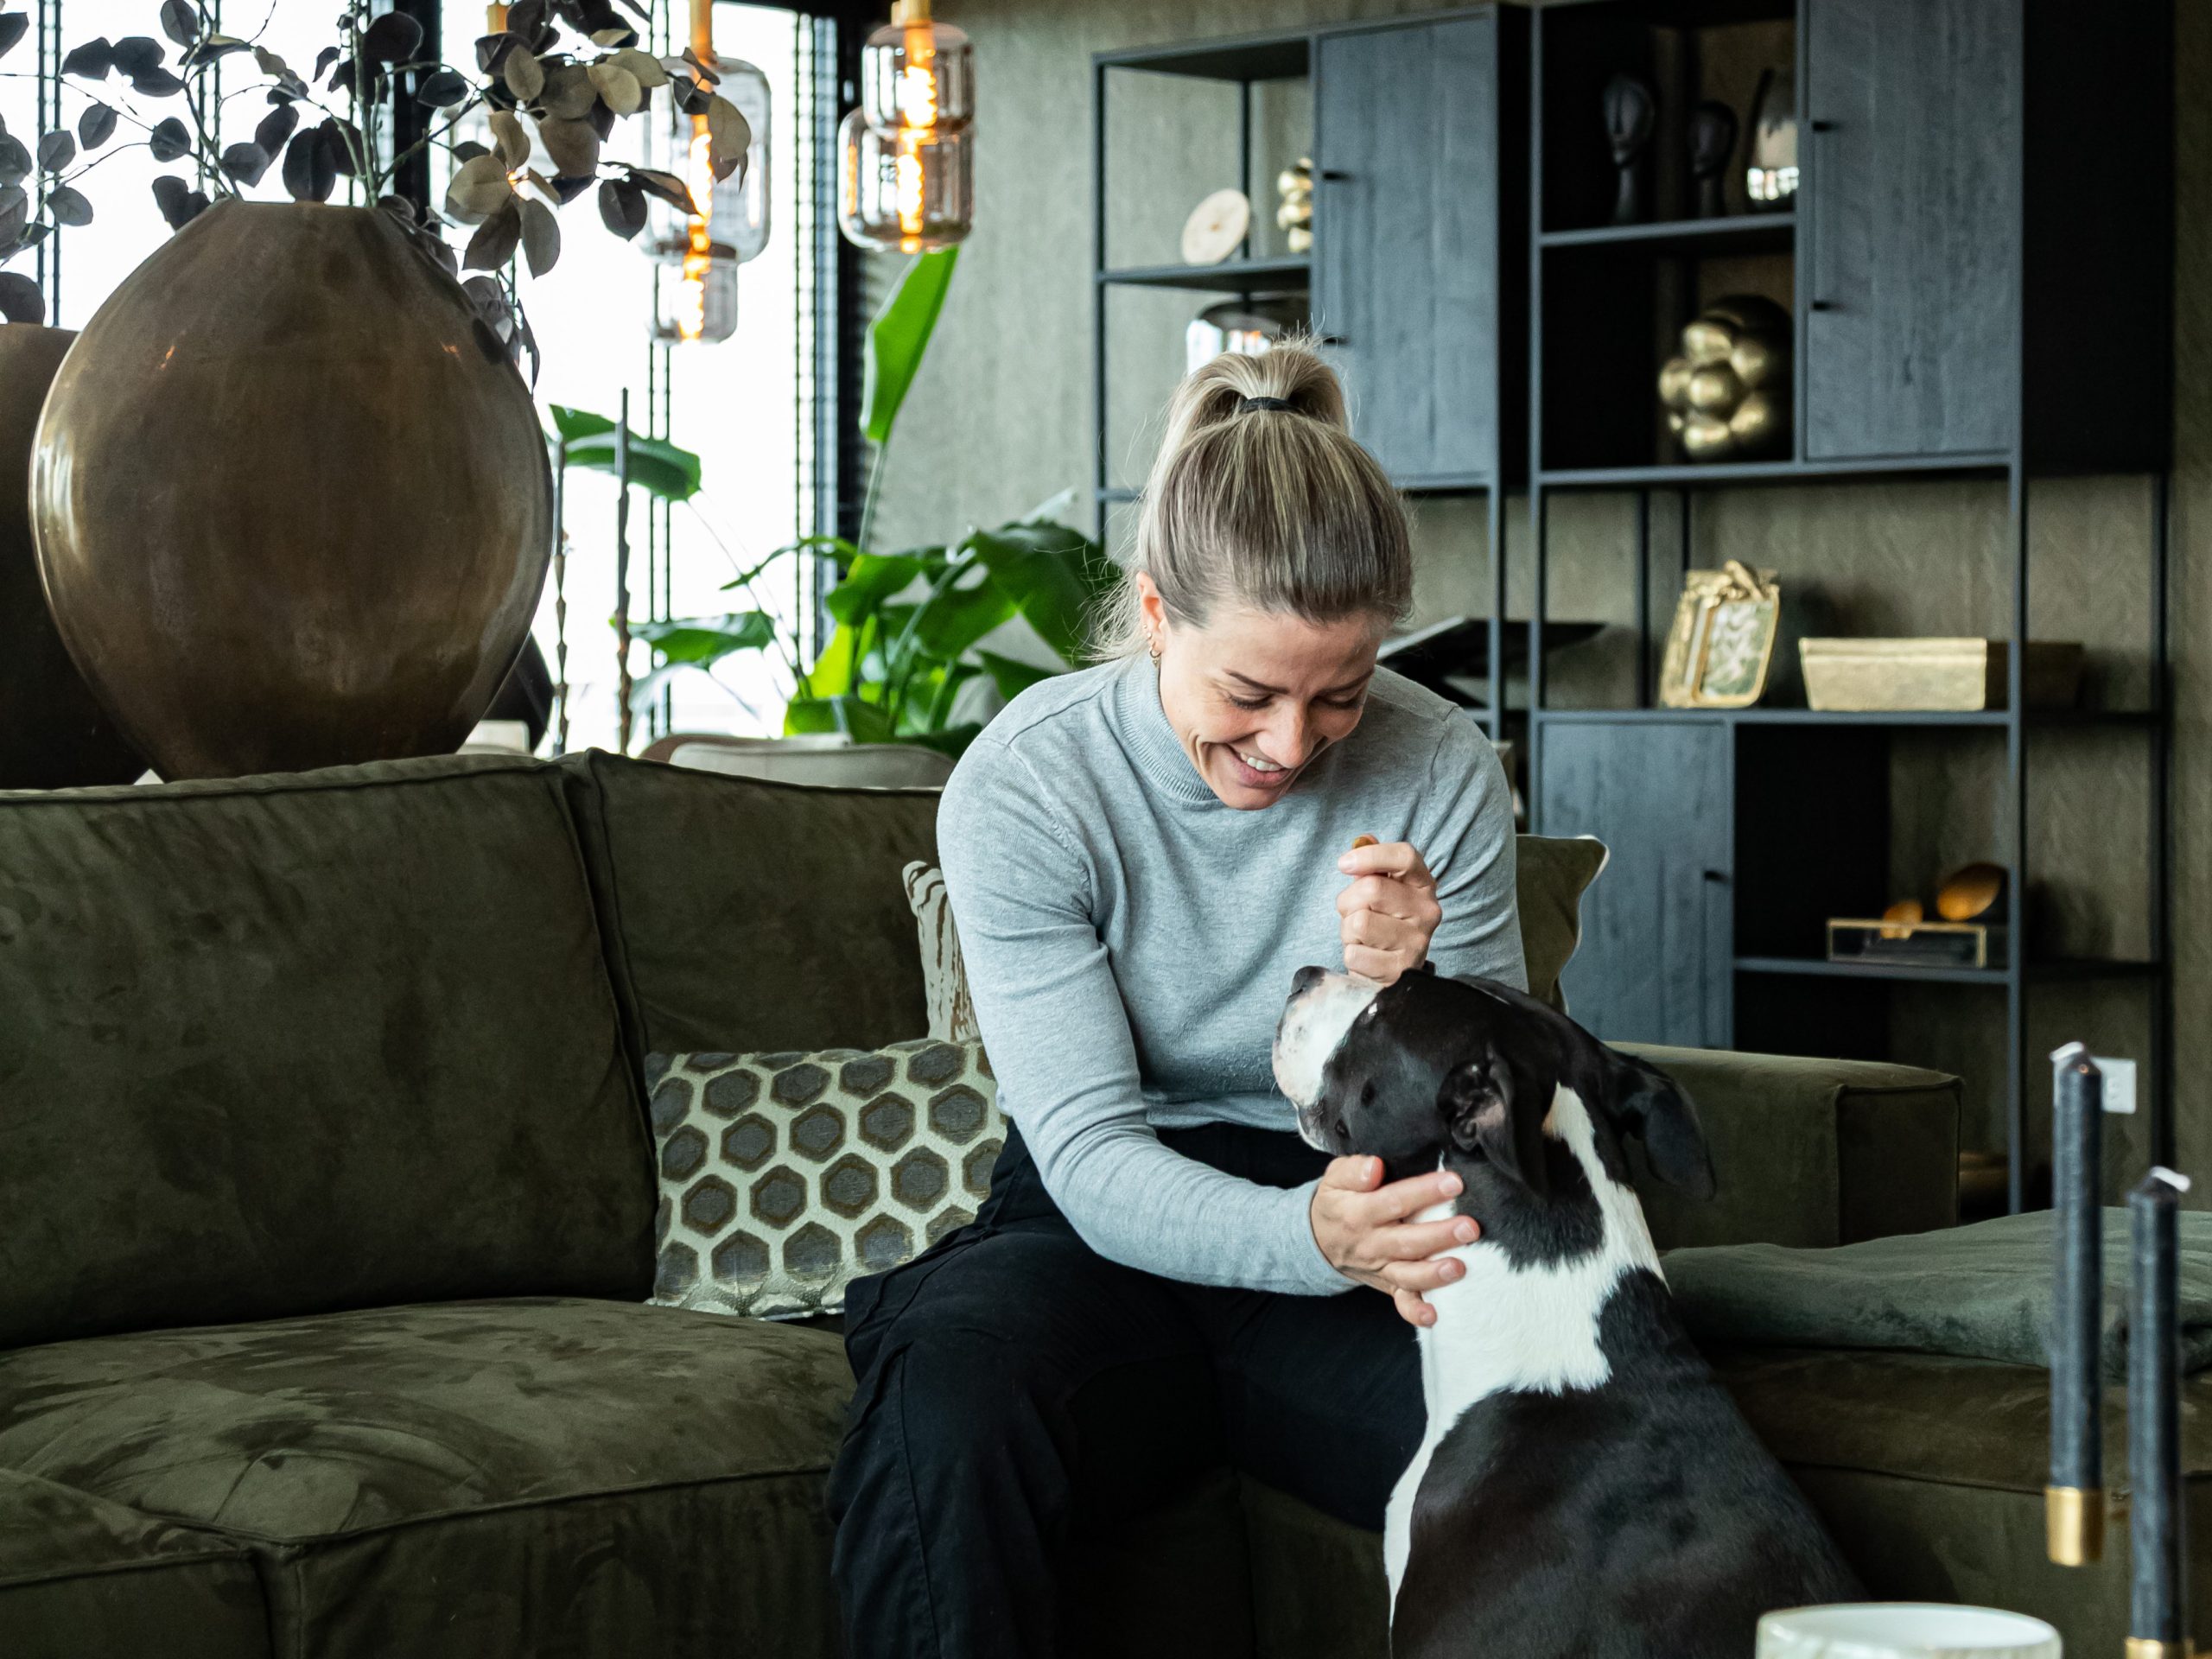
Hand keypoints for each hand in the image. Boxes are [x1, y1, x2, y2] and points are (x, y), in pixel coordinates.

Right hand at [1309, 1155, 1479, 1326]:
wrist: (1319, 1240)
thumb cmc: (1338, 1202)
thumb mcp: (1335, 1178)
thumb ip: (1353, 1170)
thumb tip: (1375, 1167)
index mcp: (1358, 1213)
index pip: (1393, 1201)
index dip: (1424, 1192)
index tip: (1454, 1182)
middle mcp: (1371, 1243)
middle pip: (1407, 1241)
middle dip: (1440, 1236)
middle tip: (1469, 1227)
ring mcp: (1381, 1267)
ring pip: (1408, 1274)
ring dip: (1433, 1274)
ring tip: (1459, 1267)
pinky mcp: (1389, 1284)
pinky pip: (1401, 1302)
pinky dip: (1416, 1311)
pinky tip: (1434, 1315)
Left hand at [1337, 839, 1441, 984]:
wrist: (1395, 971)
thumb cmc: (1383, 921)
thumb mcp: (1382, 890)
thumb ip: (1372, 865)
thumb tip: (1363, 840)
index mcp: (1424, 884)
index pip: (1405, 856)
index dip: (1371, 855)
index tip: (1343, 864)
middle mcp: (1428, 911)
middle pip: (1371, 888)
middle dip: (1348, 901)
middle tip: (1354, 912)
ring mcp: (1417, 942)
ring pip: (1359, 922)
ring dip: (1348, 930)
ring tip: (1362, 937)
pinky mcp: (1400, 969)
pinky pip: (1354, 953)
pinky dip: (1351, 954)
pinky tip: (1367, 957)